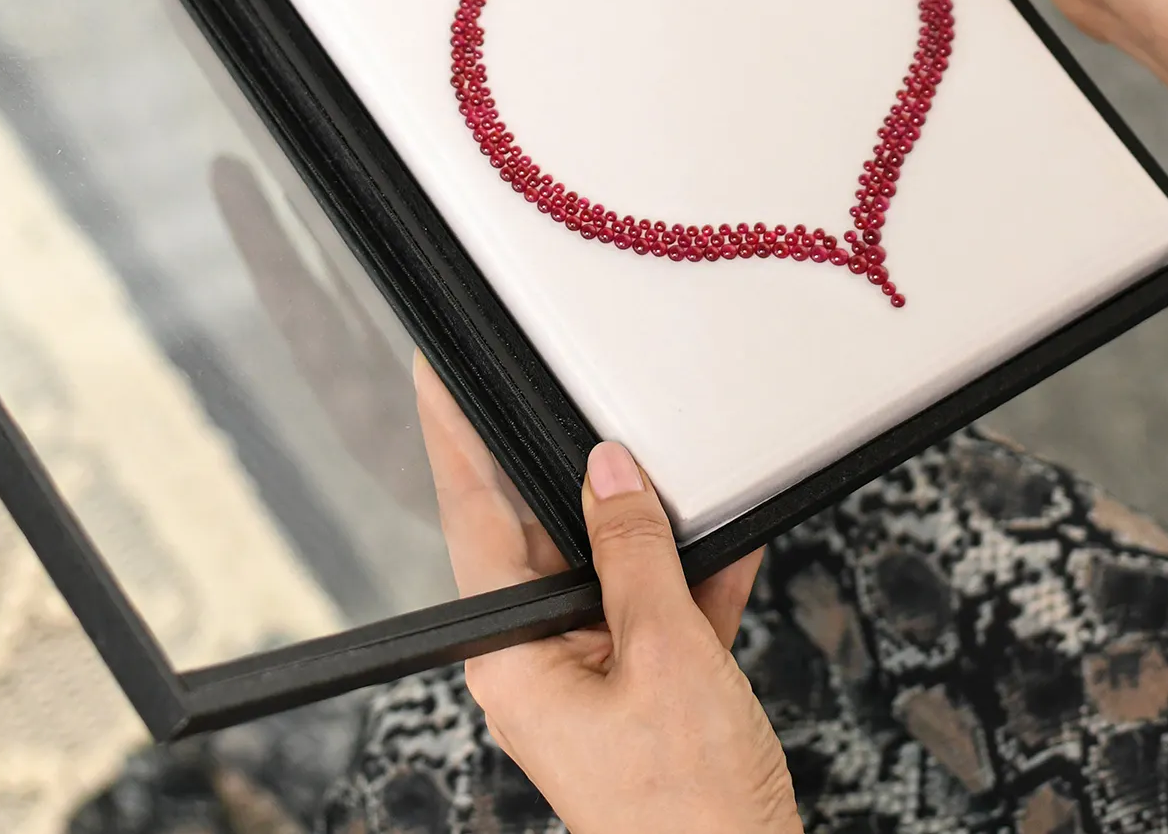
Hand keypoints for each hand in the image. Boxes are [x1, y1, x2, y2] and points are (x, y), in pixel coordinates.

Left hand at [414, 360, 797, 833]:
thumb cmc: (688, 807)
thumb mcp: (668, 654)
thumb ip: (637, 553)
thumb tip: (610, 471)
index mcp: (515, 656)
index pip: (473, 522)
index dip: (456, 442)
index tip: (438, 376)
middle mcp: (541, 664)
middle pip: (541, 537)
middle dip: (570, 470)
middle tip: (574, 393)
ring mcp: (593, 680)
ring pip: (611, 568)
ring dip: (651, 525)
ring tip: (675, 464)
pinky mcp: (646, 694)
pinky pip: (662, 610)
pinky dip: (695, 575)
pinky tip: (729, 535)